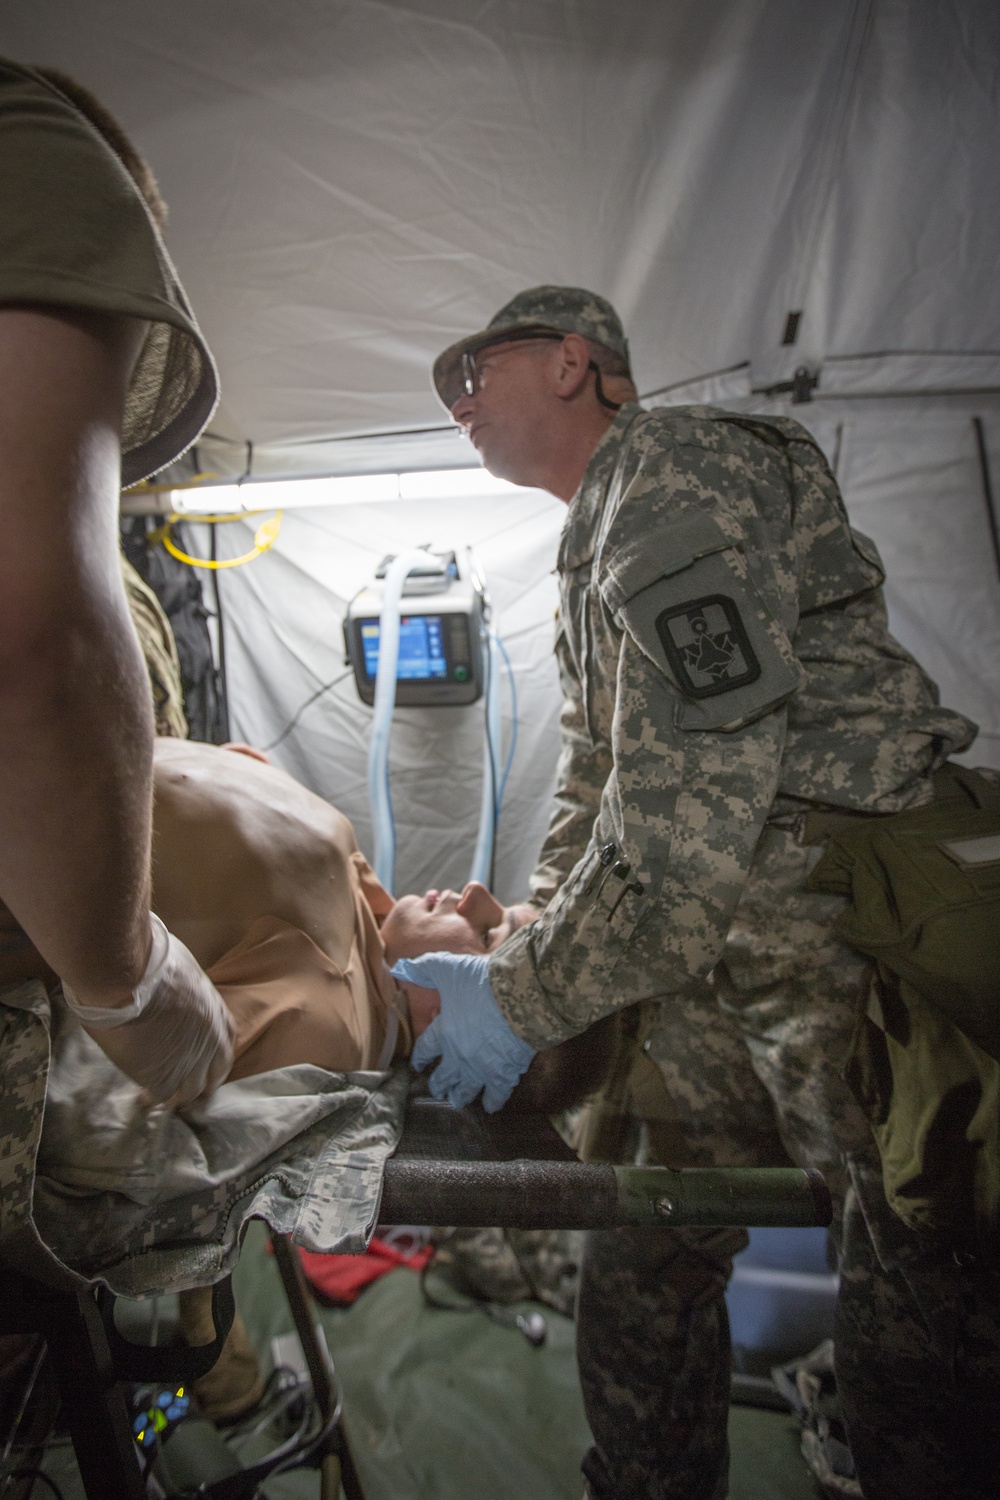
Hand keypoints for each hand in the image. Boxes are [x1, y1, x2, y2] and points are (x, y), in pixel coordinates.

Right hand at [62, 914, 234, 1105]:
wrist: (127, 978)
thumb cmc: (150, 962)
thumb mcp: (184, 971)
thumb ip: (186, 988)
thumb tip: (175, 983)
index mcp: (217, 1014)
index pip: (225, 1046)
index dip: (214, 1059)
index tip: (204, 1066)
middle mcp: (210, 1042)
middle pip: (213, 1075)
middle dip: (203, 1086)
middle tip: (188, 1093)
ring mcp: (189, 1062)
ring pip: (190, 1092)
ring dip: (178, 1096)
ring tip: (163, 1099)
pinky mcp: (163, 1076)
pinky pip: (162, 1096)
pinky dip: (152, 1099)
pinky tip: (141, 1098)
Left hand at [391, 951, 535, 1112]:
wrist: (521, 996)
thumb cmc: (483, 982)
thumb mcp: (449, 969)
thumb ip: (424, 968)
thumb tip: (398, 968)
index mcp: (443, 1033)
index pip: (424, 1050)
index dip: (420, 1058)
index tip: (417, 1064)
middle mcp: (458, 1056)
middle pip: (443, 1077)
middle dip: (439, 1084)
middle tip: (438, 1088)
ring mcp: (481, 1068)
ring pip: (466, 1091)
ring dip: (460, 1096)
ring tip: (457, 1100)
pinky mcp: (504, 1074)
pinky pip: (496, 1095)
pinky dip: (492, 1102)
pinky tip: (491, 1105)